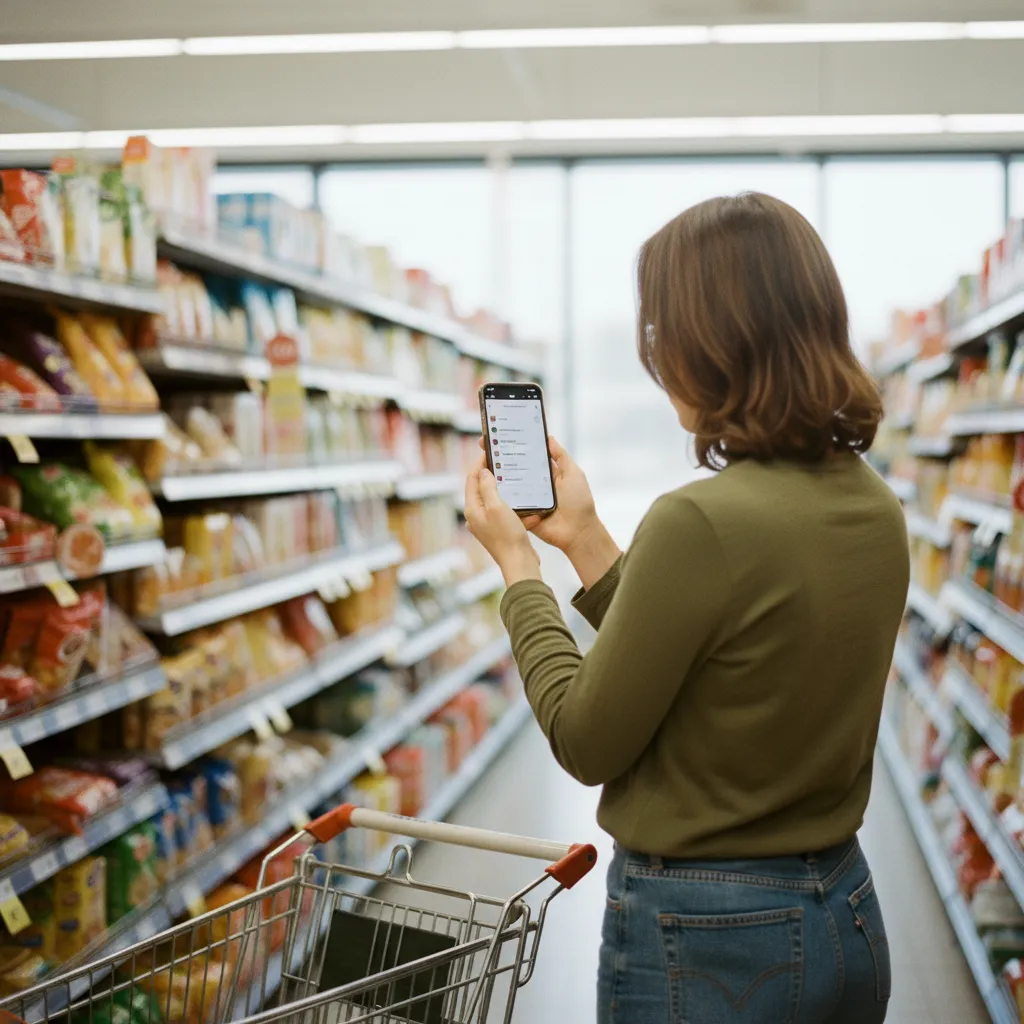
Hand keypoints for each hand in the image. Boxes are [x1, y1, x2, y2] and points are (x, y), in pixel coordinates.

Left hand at [464, 457, 541, 585]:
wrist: (520, 563)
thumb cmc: (507, 536)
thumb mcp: (497, 506)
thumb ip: (488, 487)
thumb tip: (483, 472)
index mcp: (472, 510)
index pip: (472, 480)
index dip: (479, 464)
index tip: (489, 452)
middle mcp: (478, 517)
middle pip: (483, 489)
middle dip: (494, 476)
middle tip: (504, 461)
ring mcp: (489, 525)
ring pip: (497, 500)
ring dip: (509, 491)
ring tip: (519, 480)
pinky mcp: (501, 530)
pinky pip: (509, 513)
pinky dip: (519, 508)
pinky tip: (531, 507)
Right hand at [477, 434, 598, 552]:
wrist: (577, 532)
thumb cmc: (579, 502)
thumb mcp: (573, 474)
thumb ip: (561, 456)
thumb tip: (548, 437)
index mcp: (545, 473)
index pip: (527, 456)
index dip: (515, 446)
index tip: (501, 435)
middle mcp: (534, 484)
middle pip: (514, 469)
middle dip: (499, 458)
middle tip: (485, 447)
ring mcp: (526, 498)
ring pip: (507, 485)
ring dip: (496, 477)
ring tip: (482, 464)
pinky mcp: (522, 512)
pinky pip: (508, 503)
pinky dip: (499, 496)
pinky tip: (487, 486)